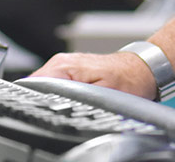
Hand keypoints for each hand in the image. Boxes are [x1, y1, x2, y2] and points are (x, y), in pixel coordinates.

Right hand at [29, 51, 158, 100]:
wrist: (140, 69)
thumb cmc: (127, 79)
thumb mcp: (103, 92)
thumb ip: (77, 94)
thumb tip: (58, 100)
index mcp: (64, 66)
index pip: (34, 85)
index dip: (36, 101)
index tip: (46, 112)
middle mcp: (61, 62)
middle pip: (36, 86)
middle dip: (42, 101)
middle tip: (58, 113)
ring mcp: (64, 64)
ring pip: (43, 86)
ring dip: (49, 98)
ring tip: (65, 108)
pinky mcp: (69, 70)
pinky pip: (53, 84)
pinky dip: (56, 95)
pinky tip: (68, 103)